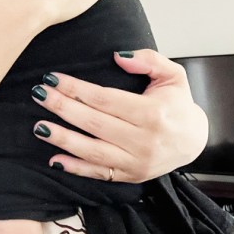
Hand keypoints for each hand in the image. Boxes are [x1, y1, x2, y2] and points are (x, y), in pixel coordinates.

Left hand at [30, 49, 207, 182]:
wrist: (194, 141)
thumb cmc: (177, 104)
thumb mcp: (173, 74)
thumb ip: (148, 60)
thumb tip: (118, 56)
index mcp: (152, 113)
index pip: (105, 99)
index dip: (77, 89)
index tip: (54, 78)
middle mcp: (143, 140)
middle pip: (94, 123)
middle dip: (63, 108)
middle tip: (39, 94)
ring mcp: (136, 162)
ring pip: (92, 151)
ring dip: (62, 138)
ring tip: (39, 126)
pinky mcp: (130, 176)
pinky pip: (98, 174)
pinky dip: (75, 169)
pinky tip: (55, 159)